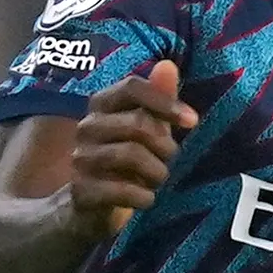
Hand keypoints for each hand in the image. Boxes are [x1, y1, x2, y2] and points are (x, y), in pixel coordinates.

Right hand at [68, 58, 196, 238]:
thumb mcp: (145, 128)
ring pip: (130, 154)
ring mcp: (81, 159)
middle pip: (137, 123)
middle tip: (169, 161)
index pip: (132, 86)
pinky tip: (146, 199)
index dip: (165, 101)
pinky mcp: (81, 191)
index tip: (192, 121)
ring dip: (157, 172)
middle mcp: (87, 127)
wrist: (89, 207)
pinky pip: (120, 190)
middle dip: (165, 145)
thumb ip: (156, 99)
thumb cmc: (124, 162)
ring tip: (157, 180)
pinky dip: (143, 197)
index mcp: (101, 105)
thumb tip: (168, 65)